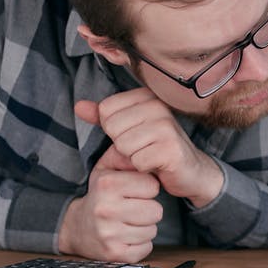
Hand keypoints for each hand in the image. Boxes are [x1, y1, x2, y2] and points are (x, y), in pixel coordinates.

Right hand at [57, 144, 162, 262]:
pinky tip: (126, 236)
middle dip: (148, 209)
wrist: (77, 227)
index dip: (147, 188)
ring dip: (144, 227)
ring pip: (153, 230)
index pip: (152, 186)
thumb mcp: (107, 168)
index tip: (135, 191)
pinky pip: (146, 248)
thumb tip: (147, 149)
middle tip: (132, 208)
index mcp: (107, 184)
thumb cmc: (100, 195)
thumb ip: (126, 155)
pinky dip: (140, 244)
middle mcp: (106, 209)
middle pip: (156, 211)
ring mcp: (109, 234)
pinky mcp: (114, 254)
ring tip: (127, 222)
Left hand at [75, 89, 222, 205]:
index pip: (106, 111)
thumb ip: (103, 117)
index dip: (114, 130)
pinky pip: (137, 161)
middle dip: (122, 145)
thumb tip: (78, 106)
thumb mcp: (128, 129)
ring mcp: (167, 127)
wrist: (189, 170)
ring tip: (149, 156)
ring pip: (123, 145)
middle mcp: (158, 107)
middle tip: (142, 148)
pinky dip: (143, 169)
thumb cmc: (156, 148)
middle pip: (113, 128)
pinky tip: (157, 166)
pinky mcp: (171, 149)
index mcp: (146, 96)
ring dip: (132, 158)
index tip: (135, 135)